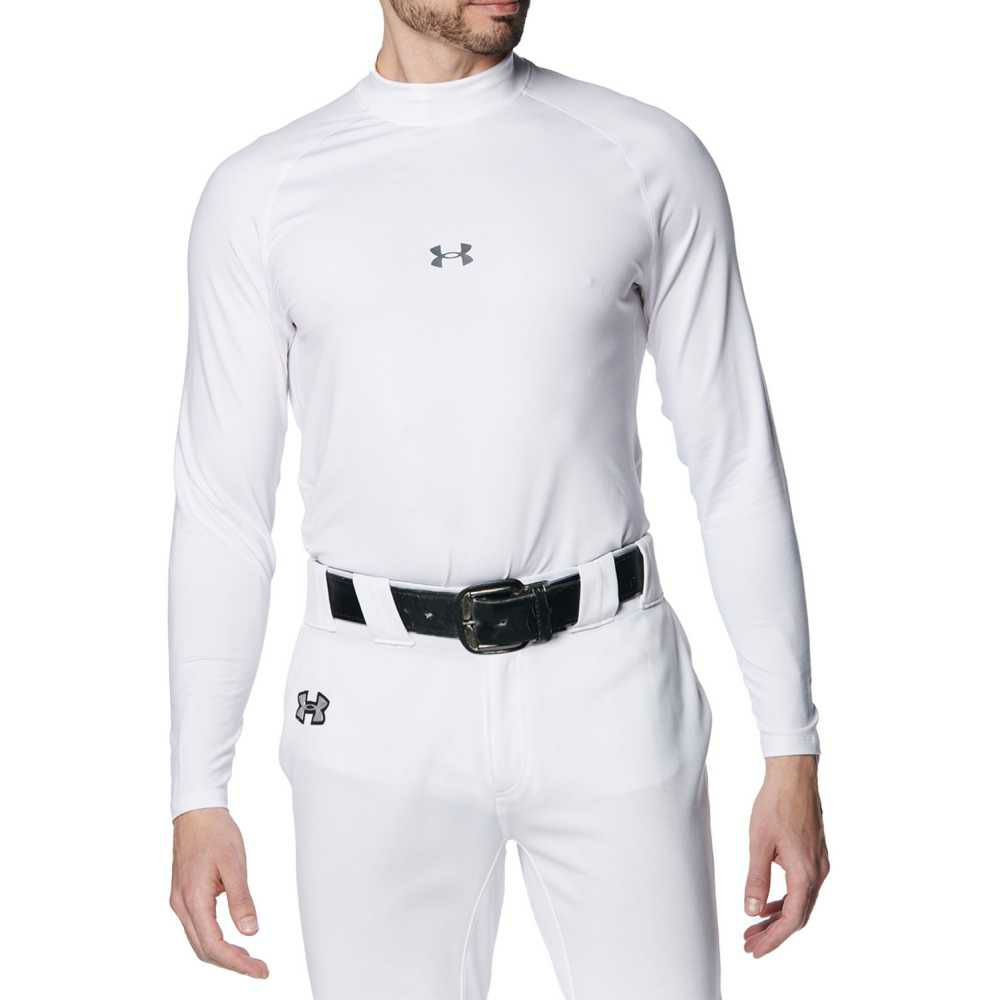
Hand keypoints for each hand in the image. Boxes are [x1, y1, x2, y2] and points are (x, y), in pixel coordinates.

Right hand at [170, 807, 268, 978]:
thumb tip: (251, 931)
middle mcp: (182, 905)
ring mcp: (180, 901)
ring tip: (248, 959)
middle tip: (259, 968)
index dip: (237, 963)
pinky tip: (232, 938)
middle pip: (204, 949)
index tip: (260, 970)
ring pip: (198, 941)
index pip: (214, 945)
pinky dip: (214, 940)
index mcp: (194, 899)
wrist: (196, 810)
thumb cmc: (216, 832)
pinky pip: (197, 927)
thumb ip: (242, 899)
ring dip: (222, 954)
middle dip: (231, 964)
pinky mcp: (184, 895)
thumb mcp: (235, 864)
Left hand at [743, 755, 828, 957]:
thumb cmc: (775, 804)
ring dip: (778, 917)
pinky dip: (786, 900)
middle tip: (749, 944)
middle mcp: (818, 873)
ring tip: (754, 927)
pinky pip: (802, 888)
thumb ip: (756, 879)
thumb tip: (752, 911)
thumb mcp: (759, 843)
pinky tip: (768, 903)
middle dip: (774, 933)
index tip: (754, 950)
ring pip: (801, 902)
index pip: (792, 920)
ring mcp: (819, 864)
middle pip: (798, 916)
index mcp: (805, 873)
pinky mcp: (815, 855)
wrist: (794, 776)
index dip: (773, 939)